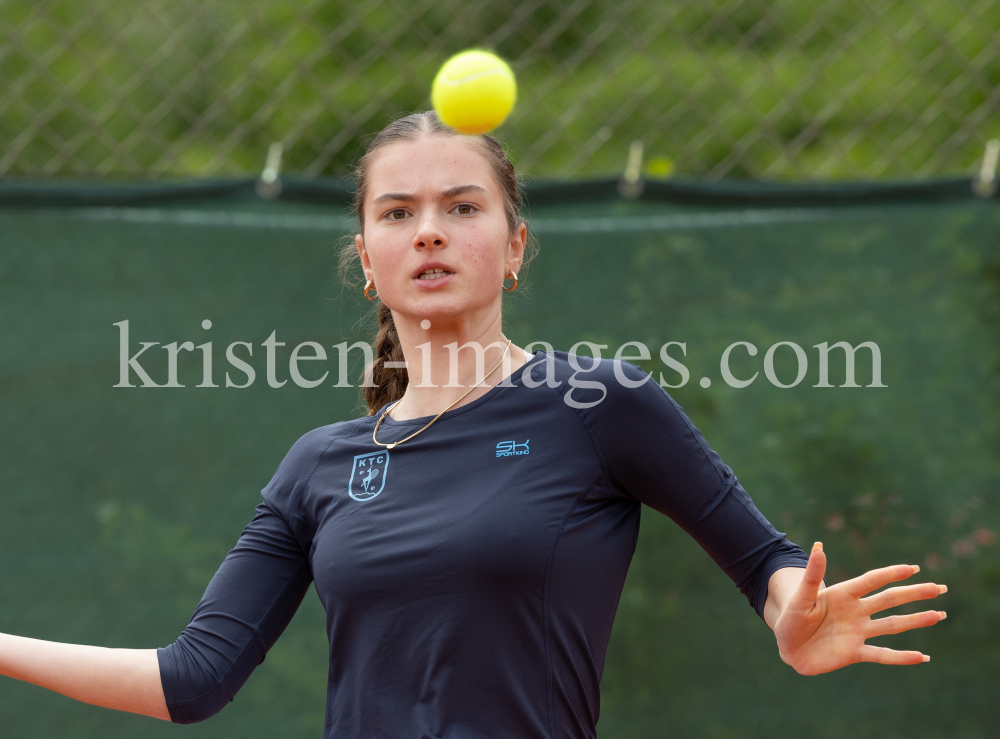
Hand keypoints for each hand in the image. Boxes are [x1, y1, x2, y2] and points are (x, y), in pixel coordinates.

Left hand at [774, 542, 946, 674]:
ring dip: (916, 620)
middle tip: (939, 588)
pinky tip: (922, 656)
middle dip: (914, 593)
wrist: (788, 647)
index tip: (913, 568)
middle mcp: (855, 611)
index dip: (891, 574)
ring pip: (892, 625)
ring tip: (939, 615)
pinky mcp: (855, 653)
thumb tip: (818, 547)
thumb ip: (812, 575)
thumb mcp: (801, 596)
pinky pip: (882, 655)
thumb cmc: (791, 617)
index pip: (871, 581)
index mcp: (843, 594)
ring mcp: (858, 632)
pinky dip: (902, 657)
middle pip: (889, 600)